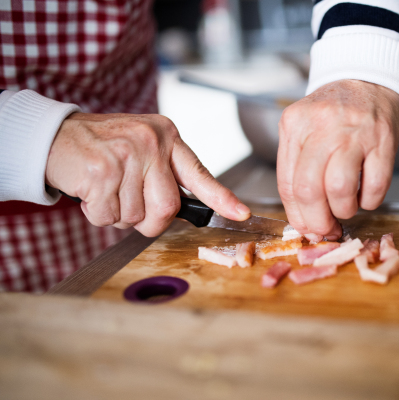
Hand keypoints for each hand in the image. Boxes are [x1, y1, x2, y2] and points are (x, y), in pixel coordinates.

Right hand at [46, 113, 250, 236]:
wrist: (56, 135)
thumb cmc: (104, 147)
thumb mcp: (143, 147)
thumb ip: (165, 173)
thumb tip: (190, 210)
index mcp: (167, 137)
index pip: (199, 173)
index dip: (222, 198)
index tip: (241, 214)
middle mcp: (151, 143)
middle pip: (167, 208)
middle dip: (150, 221)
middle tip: (132, 209)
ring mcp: (126, 155)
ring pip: (135, 216)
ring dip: (119, 215)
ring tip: (106, 190)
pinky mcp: (101, 170)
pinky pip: (108, 216)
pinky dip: (98, 214)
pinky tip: (91, 191)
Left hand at [277, 80, 398, 240]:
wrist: (365, 81)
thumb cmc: (332, 115)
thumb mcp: (303, 131)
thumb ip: (297, 170)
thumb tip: (305, 219)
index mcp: (294, 125)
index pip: (288, 184)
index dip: (297, 215)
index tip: (306, 227)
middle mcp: (321, 126)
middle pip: (309, 189)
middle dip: (317, 220)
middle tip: (326, 227)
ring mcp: (354, 132)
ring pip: (340, 190)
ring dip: (344, 210)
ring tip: (347, 206)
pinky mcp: (383, 140)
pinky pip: (376, 186)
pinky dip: (370, 201)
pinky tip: (366, 195)